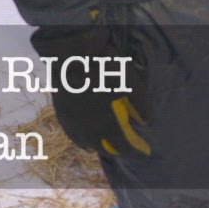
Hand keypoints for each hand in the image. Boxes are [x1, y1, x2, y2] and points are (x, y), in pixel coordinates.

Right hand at [30, 23, 149, 155]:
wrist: (71, 54)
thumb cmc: (104, 66)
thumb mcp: (130, 82)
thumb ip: (141, 104)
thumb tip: (147, 121)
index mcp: (105, 123)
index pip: (123, 146)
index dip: (135, 152)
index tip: (145, 153)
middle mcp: (87, 128)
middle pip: (103, 148)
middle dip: (117, 151)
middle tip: (127, 149)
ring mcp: (72, 122)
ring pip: (84, 143)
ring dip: (97, 147)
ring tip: (106, 146)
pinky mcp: (61, 113)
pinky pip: (71, 134)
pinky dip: (80, 139)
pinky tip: (84, 137)